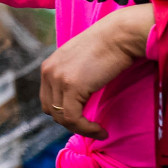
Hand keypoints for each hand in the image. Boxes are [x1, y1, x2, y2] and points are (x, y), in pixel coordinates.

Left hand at [39, 5, 152, 137]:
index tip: (83, 119)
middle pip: (50, 110)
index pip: (47, 100)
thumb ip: (72, 78)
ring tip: (98, 131)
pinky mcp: (71, 86)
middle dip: (70, 122)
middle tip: (90, 127)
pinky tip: (100, 130)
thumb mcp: (80, 63)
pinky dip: (86, 129)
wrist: (119, 36)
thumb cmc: (107, 48)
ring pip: (61, 117)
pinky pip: (73, 118)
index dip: (63, 113)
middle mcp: (48, 72)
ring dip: (80, 129)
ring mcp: (58, 79)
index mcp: (48, 67)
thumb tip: (77, 100)